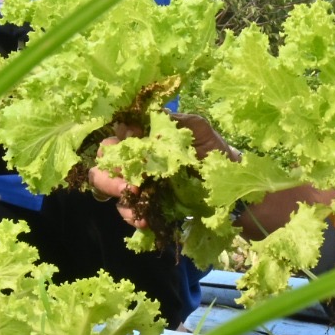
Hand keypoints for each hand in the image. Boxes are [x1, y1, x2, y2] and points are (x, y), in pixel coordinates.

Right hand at [87, 113, 240, 228]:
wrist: (228, 185)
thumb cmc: (212, 151)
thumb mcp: (197, 128)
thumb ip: (173, 120)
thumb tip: (150, 115)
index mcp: (145, 138)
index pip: (118, 133)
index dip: (120, 136)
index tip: (134, 139)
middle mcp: (136, 160)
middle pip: (106, 161)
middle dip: (109, 170)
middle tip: (127, 180)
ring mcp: (138, 184)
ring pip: (108, 185)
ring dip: (115, 190)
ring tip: (135, 196)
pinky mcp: (145, 206)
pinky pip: (126, 210)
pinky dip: (130, 214)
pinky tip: (143, 220)